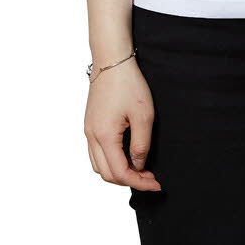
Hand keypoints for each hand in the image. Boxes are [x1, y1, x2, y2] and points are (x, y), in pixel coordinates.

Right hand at [84, 58, 161, 189]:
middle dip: (129, 180)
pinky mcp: (90, 124)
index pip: (119, 172)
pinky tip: (126, 154)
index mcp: (104, 136)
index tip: (156, 183)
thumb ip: (141, 144)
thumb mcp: (143, 115)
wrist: (112, 61)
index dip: (139, 182)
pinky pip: (96, 153)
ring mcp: (88, 131)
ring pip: (98, 165)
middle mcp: (91, 137)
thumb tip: (138, 165)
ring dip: (118, 172)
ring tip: (140, 168)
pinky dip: (110, 160)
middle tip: (150, 177)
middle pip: (106, 174)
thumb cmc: (128, 83)